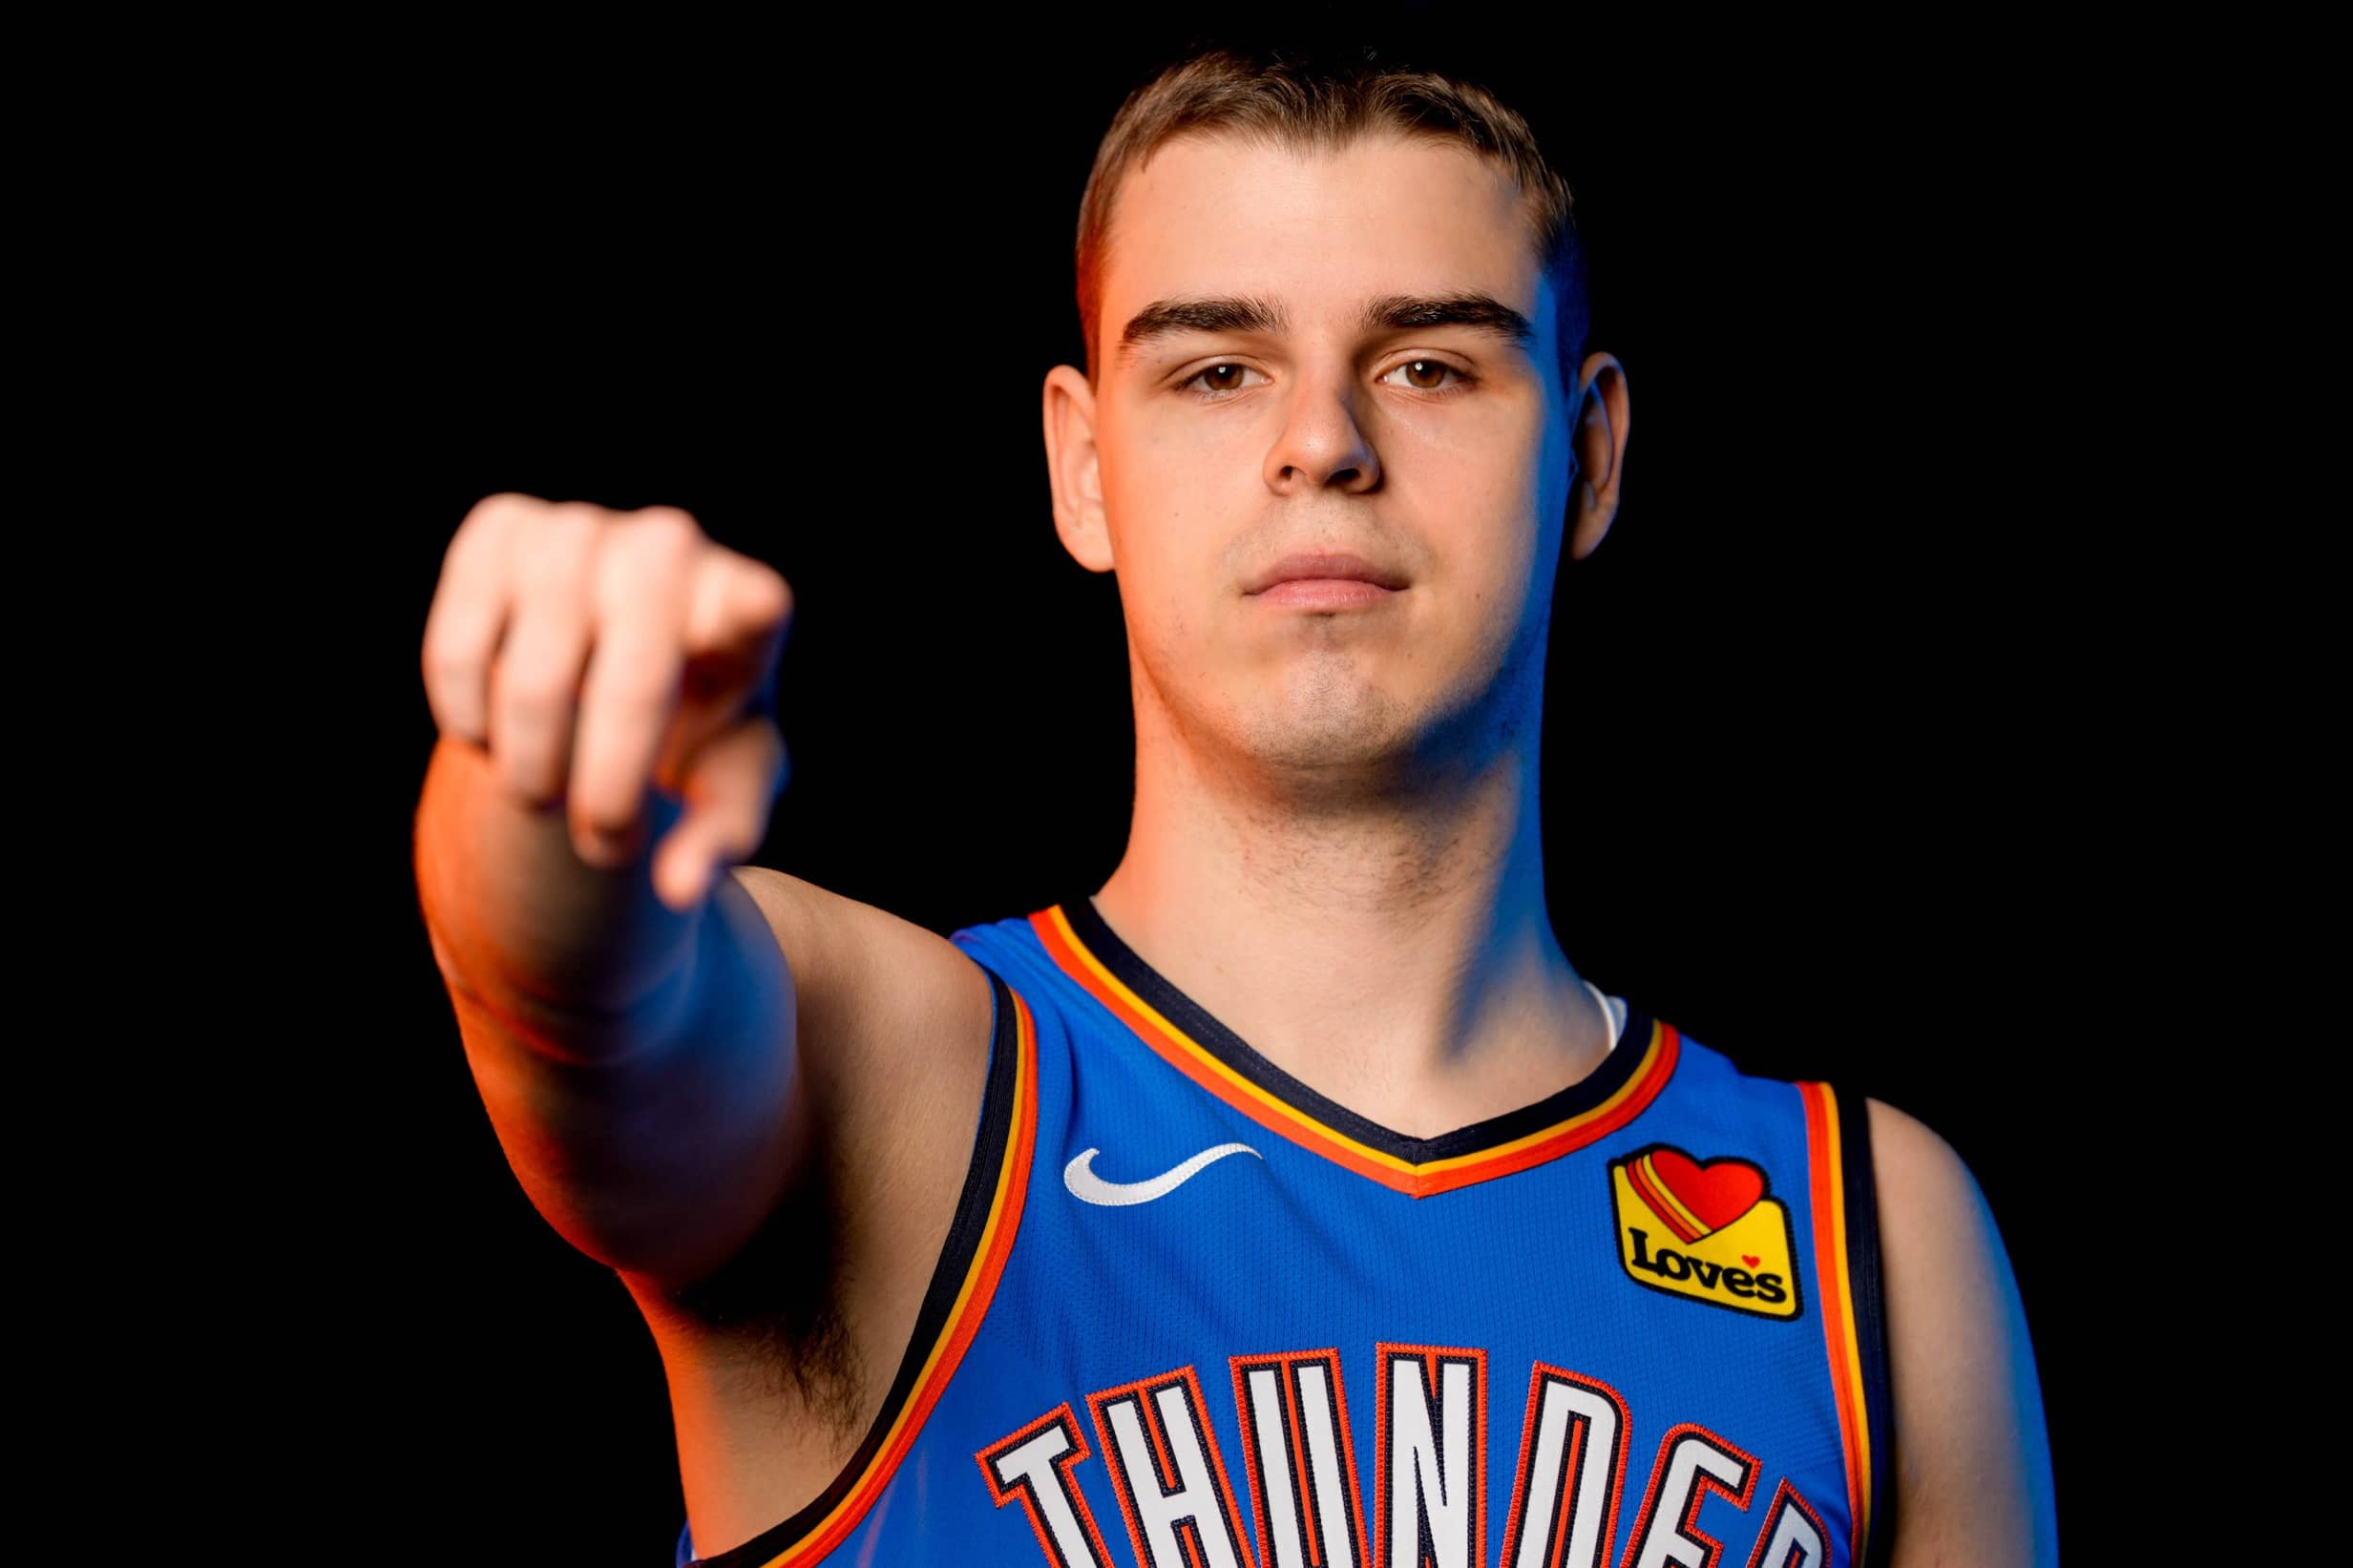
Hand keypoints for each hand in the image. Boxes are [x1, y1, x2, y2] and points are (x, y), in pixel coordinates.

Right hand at [421, 494, 791, 911]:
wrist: (619, 670)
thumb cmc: (694, 734)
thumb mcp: (725, 789)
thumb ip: (720, 837)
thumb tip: (679, 888)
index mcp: (745, 609)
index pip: (755, 605)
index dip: (747, 610)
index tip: (755, 610)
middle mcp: (670, 549)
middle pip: (633, 680)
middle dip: (608, 783)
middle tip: (603, 843)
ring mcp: (583, 528)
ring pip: (534, 677)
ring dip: (533, 764)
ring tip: (544, 794)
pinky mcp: (502, 526)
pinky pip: (460, 646)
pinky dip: (468, 718)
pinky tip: (493, 736)